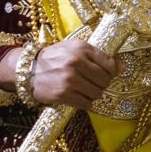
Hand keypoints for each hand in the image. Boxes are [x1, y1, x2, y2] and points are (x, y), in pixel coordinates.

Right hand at [0, 37, 117, 108]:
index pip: (109, 64)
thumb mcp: (74, 48)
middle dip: (102, 84)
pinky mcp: (63, 94)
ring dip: (93, 95)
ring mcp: (69, 79)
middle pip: (105, 80)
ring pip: (97, 94)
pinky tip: (78, 97)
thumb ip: (97, 56)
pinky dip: (85, 103)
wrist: (28, 69)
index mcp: (81, 48)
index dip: (111, 72)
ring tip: (84, 90)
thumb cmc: (55, 58)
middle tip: (93, 83)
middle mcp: (76, 62)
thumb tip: (122, 67)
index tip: (106, 74)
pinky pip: (86, 104)